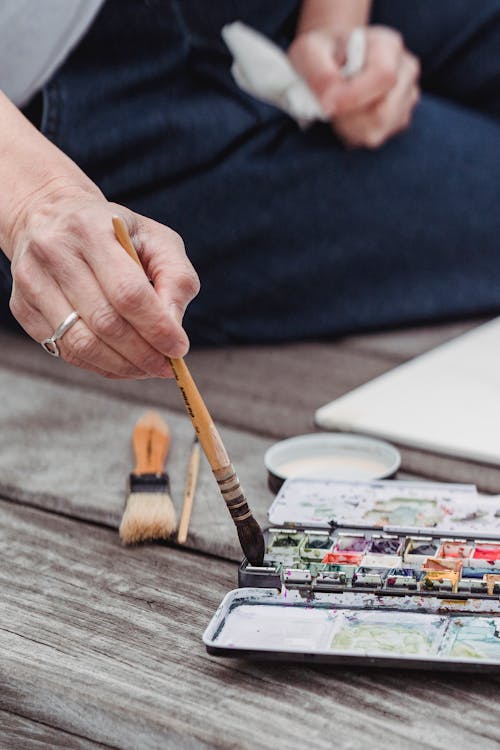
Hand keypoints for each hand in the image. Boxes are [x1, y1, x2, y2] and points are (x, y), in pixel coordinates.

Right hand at [7, 186, 199, 378]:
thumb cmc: (116, 233)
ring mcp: (32, 282)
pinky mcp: (22, 307)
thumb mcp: (156, 239)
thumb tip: (174, 328)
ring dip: (122, 366)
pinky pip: (65, 351)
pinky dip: (100, 365)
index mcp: (91, 229)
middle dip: (143, 353)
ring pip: (82, 344)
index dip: (157, 328)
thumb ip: (176, 278)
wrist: (52, 217)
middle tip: (167, 366)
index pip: (128, 292)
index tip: (179, 348)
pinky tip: (121, 362)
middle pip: (105, 323)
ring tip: (147, 368)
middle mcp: (54, 253)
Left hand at [289, 25, 419, 147]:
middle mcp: (405, 69)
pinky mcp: (401, 117)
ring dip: (349, 128)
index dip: (354, 97)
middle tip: (329, 106)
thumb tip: (329, 103)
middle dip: (349, 118)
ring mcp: (407, 96)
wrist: (335, 56)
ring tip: (338, 109)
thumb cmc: (321, 53)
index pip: (383, 76)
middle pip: (383, 112)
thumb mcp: (308, 52)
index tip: (327, 106)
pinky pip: (376, 138)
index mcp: (387, 45)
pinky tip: (347, 117)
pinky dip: (355, 134)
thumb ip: (318, 74)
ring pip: (379, 130)